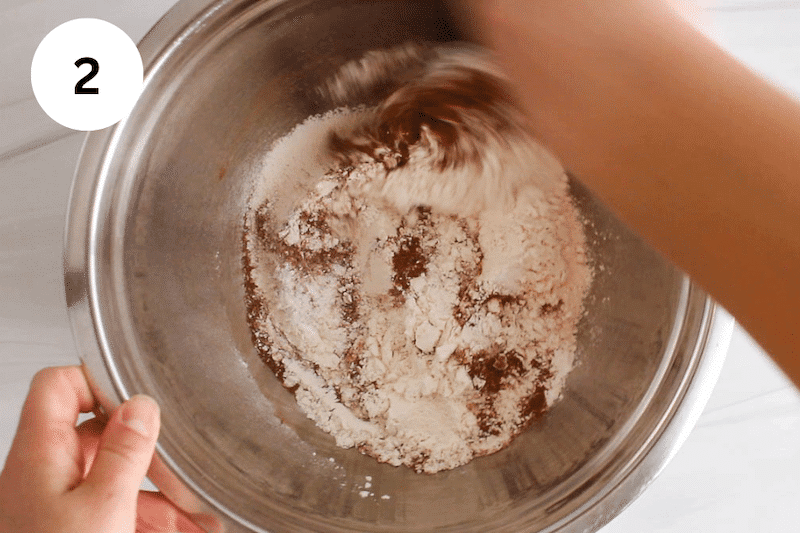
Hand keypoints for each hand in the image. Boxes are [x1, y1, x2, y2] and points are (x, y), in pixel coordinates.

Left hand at [0, 366, 204, 532]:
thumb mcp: (104, 508)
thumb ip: (124, 451)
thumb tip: (140, 405)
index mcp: (41, 455)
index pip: (58, 387)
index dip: (97, 381)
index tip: (140, 396)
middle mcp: (46, 473)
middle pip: (99, 435)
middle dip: (149, 453)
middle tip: (184, 468)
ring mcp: (58, 503)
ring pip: (115, 478)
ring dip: (159, 495)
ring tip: (200, 520)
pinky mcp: (73, 528)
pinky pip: (117, 510)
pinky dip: (150, 518)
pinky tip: (186, 531)